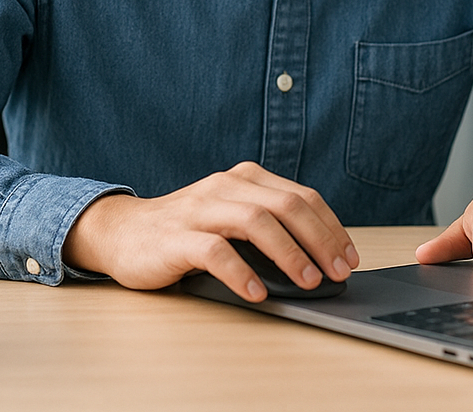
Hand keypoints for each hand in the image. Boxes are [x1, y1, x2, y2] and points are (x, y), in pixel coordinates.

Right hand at [62, 161, 358, 300]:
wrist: (123, 232)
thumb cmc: (187, 229)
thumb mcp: (232, 215)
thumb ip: (268, 223)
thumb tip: (321, 257)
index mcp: (245, 178)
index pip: (301, 196)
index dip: (332, 226)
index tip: (350, 256)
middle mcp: (225, 186)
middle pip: (287, 206)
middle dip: (321, 240)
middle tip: (339, 271)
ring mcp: (200, 209)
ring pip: (256, 222)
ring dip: (289, 253)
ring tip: (309, 281)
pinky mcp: (177, 237)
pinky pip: (216, 252)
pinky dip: (242, 273)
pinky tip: (258, 294)